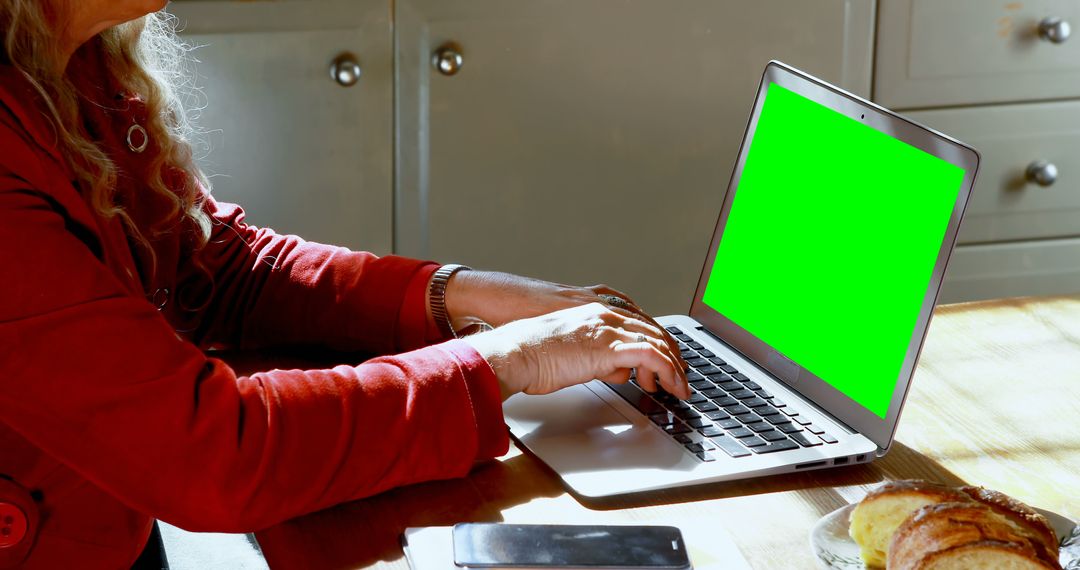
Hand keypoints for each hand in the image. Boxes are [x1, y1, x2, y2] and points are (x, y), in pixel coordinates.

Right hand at [461, 303, 689, 400]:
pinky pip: (652, 357)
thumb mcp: (571, 353)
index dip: (658, 342)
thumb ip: (596, 357)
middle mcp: (605, 315)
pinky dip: (666, 372)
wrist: (515, 353)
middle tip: (681, 376)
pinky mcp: (610, 348)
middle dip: (672, 355)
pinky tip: (669, 386)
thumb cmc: (531, 355)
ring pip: (658, 343)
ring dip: (674, 368)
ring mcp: (609, 329)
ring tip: (679, 387)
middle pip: (655, 331)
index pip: (639, 324)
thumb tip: (614, 371)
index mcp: (594, 312)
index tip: (667, 361)